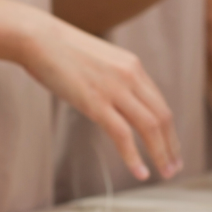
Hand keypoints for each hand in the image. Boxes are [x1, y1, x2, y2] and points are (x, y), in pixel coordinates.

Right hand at [24, 18, 182, 180]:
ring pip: (149, 127)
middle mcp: (130, 76)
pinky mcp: (95, 103)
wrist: (37, 38)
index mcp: (131, 66)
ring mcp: (114, 89)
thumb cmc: (58, 50)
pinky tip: (141, 173)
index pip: (159, 103)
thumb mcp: (96, 61)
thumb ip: (110, 78)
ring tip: (166, 173)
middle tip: (174, 167)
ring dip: (160, 154)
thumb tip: (111, 98)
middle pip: (162, 117)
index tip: (170, 147)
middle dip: (171, 145)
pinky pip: (122, 135)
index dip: (168, 129)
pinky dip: (134, 157)